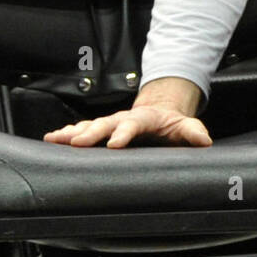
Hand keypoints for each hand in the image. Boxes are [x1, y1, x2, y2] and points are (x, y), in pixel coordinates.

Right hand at [44, 103, 212, 148]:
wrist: (161, 112)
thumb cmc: (172, 124)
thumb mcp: (186, 126)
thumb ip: (193, 132)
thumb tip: (204, 140)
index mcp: (143, 119)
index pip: (133, 124)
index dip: (124, 134)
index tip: (115, 144)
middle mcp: (123, 118)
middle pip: (105, 123)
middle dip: (90, 132)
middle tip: (76, 142)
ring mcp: (110, 123)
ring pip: (88, 125)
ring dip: (72, 132)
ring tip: (55, 138)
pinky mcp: (101, 129)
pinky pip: (81, 130)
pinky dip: (67, 134)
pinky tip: (52, 139)